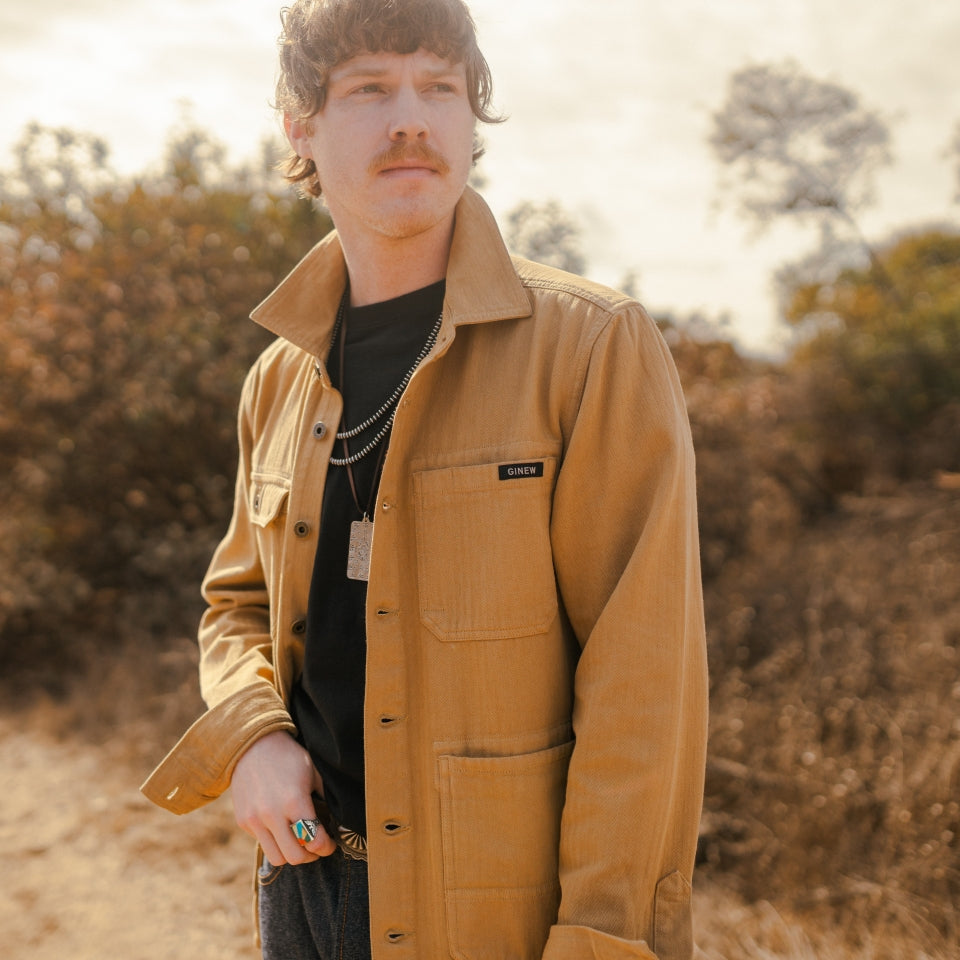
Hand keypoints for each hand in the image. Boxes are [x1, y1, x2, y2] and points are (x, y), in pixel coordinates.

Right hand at [230, 730, 335, 864]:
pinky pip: (262, 843)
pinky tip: (282, 827)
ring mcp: (255, 820)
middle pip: (295, 857)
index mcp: (294, 801)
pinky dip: (275, 841)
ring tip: (300, 841)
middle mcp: (272, 814)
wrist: (253, 745)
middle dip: (311, 855)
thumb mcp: (314, 773)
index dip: (326, 847)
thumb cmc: (290, 757)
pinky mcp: (243, 822)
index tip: (331, 844)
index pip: (314, 841)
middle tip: (317, 846)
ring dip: (291, 853)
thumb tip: (340, 821)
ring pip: (276, 858)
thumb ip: (326, 798)